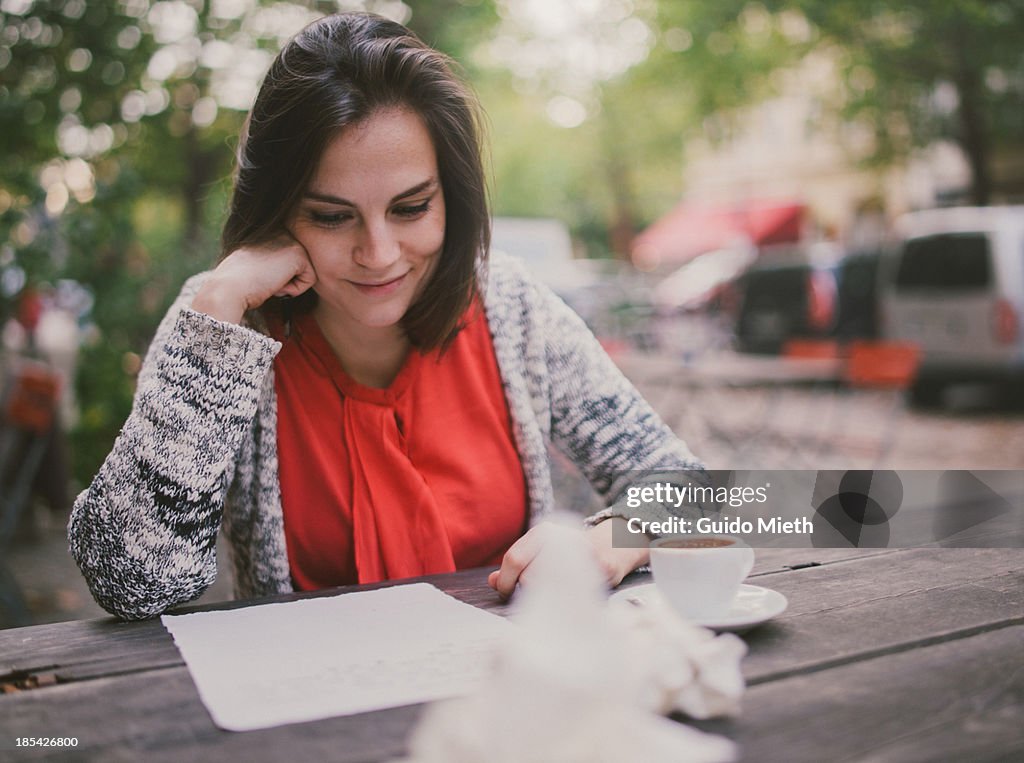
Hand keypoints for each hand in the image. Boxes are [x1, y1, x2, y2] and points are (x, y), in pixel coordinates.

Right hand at [190, 234, 316, 323]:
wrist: (229, 287)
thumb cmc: (238, 283)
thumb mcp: (256, 265)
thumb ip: (273, 262)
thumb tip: (287, 273)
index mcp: (271, 233)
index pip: (291, 263)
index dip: (277, 277)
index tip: (258, 276)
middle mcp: (283, 233)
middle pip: (300, 267)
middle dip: (286, 280)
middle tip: (263, 279)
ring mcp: (291, 241)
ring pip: (306, 273)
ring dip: (290, 285)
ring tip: (269, 280)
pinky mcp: (299, 254)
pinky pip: (310, 281)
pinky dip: (295, 290)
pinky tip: (276, 284)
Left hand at [487, 518, 648, 598]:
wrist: (612, 547)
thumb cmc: (568, 555)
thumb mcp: (540, 553)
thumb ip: (516, 566)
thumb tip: (492, 581)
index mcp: (543, 532)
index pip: (514, 559)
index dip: (506, 582)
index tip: (506, 594)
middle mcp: (562, 537)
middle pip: (529, 575)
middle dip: (524, 593)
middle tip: (528, 602)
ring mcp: (584, 551)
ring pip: (552, 585)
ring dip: (546, 599)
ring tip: (549, 600)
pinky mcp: (602, 567)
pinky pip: (577, 592)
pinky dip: (568, 602)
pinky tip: (568, 601)